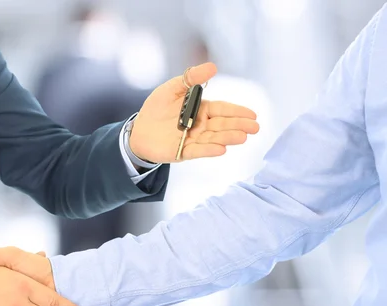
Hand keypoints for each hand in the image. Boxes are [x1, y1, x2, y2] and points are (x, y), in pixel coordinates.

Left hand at [129, 62, 259, 162]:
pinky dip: (209, 149)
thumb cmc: (156, 108)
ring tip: (242, 137)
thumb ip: (190, 78)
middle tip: (255, 127)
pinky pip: (197, 150)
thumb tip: (213, 67)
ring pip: (213, 138)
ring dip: (228, 137)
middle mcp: (200, 125)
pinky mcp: (182, 151)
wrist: (138, 130)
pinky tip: (222, 149)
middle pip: (222, 125)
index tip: (253, 114)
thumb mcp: (171, 88)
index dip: (237, 112)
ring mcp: (193, 139)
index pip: (222, 110)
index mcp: (200, 110)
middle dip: (239, 126)